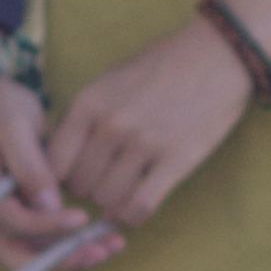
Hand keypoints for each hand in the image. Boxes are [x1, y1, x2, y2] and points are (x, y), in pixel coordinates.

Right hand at [0, 78, 108, 262]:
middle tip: (98, 252)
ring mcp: (4, 225)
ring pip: (37, 260)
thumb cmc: (0, 110)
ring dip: (74, 259)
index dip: (47, 226)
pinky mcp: (23, 223)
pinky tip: (106, 240)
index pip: (12, 223)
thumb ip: (28, 165)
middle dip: (61, 262)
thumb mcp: (12, 125)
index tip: (81, 217)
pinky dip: (74, 247)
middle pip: (19, 260)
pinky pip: (48, 247)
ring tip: (113, 246)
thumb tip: (49, 206)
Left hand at [45, 24, 263, 231]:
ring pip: (108, 200)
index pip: (53, 163)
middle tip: (103, 186)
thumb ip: (85, 117)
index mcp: (89, 103)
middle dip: (89, 191)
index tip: (71, 181)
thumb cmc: (162, 66)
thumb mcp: (110, 81)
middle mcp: (111, 125)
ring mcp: (143, 144)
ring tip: (121, 194)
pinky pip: (140, 206)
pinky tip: (135, 210)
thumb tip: (63, 159)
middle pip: (80, 185)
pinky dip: (133, 216)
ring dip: (112, 205)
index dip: (58, 179)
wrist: (217, 54)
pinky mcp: (175, 160)